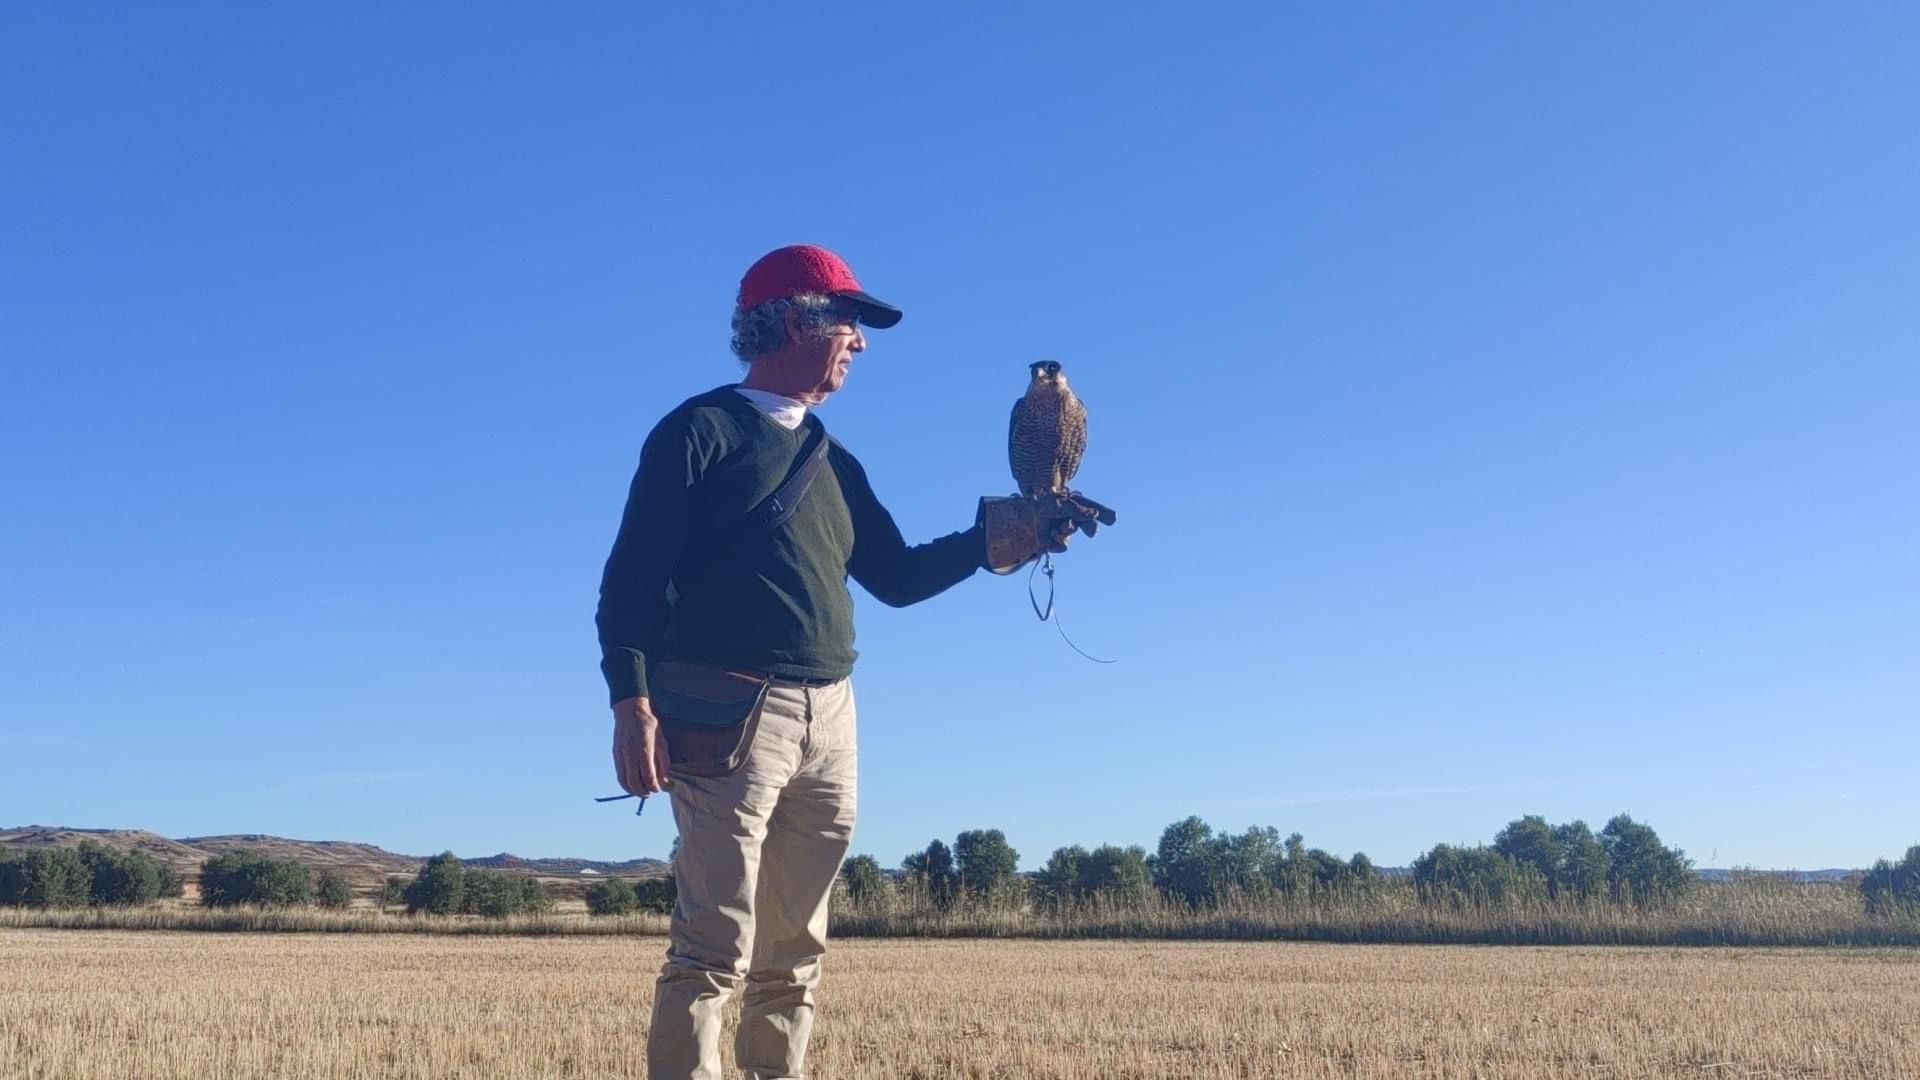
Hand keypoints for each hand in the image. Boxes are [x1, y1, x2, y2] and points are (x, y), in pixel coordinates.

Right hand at [611, 696, 671, 795]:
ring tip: (643, 792)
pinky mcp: (615, 756)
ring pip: (625, 782)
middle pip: (636, 783)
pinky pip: (619, 775)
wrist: (630, 712)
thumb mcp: (662, 740)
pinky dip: (625, 784)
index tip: (659, 788)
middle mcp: (631, 755)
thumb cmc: (649, 725)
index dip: (654, 787)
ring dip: (634, 791)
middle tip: (652, 792)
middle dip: (645, 792)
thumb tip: (664, 779)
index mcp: (644, 751)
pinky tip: (632, 785)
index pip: (648, 777)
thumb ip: (663, 761)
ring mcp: (621, 756)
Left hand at [979, 492, 1117, 573]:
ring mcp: (1045, 527)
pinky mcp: (1041, 544)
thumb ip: (1070, 510)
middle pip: (1078, 517)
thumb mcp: (1045, 509)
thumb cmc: (1012, 518)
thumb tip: (1091, 515)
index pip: (1079, 501)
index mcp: (1049, 498)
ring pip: (1069, 533)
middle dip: (1086, 523)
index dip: (1096, 509)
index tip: (1113, 519)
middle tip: (1092, 533)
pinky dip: (1059, 544)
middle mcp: (1049, 511)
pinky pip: (1060, 545)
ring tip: (1055, 534)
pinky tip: (1048, 543)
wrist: (989, 541)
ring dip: (1066, 534)